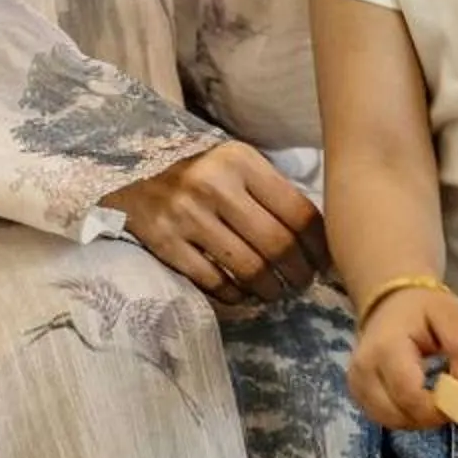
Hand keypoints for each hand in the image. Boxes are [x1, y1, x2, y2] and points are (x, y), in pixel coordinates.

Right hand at [112, 142, 326, 305]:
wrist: (133, 174)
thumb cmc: (200, 172)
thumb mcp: (236, 165)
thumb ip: (272, 192)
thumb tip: (320, 239)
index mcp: (241, 161)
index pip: (298, 212)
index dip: (318, 245)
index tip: (324, 262)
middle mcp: (214, 185)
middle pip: (277, 244)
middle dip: (298, 273)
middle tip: (303, 283)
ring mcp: (187, 215)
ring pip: (248, 268)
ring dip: (270, 289)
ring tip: (276, 292)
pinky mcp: (165, 242)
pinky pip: (214, 282)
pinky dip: (235, 295)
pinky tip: (244, 294)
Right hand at [348, 285, 457, 429]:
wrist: (391, 302)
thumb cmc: (423, 307)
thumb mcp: (451, 315)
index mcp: (386, 349)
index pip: (409, 396)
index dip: (436, 409)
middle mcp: (364, 370)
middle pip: (397, 415)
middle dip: (429, 417)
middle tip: (451, 402)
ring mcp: (356, 383)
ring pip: (390, 421)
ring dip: (417, 419)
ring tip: (435, 398)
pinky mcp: (357, 392)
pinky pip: (382, 417)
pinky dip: (404, 416)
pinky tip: (418, 400)